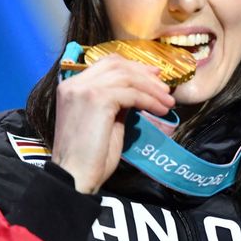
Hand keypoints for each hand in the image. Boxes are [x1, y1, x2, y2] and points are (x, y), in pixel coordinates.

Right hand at [51, 55, 174, 193]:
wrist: (76, 176)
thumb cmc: (91, 155)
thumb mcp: (106, 119)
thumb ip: (117, 101)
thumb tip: (139, 90)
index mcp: (72, 86)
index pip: (107, 63)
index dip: (134, 67)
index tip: (155, 75)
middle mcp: (74, 83)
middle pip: (118, 65)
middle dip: (146, 75)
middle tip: (166, 90)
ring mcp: (83, 90)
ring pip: (127, 77)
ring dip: (152, 89)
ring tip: (168, 103)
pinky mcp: (96, 100)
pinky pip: (132, 93)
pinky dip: (150, 101)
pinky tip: (160, 111)